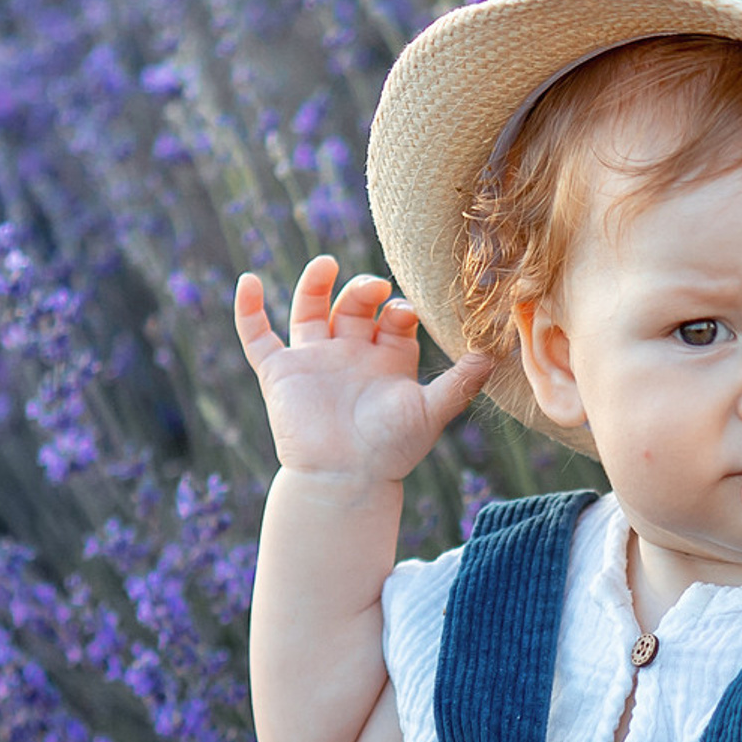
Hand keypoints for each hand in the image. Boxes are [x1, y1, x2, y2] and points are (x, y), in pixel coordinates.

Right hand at [233, 254, 490, 487]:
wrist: (346, 478)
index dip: (401, 308)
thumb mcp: (431, 411)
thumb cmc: (392, 449)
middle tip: (376, 289)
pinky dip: (248, 309)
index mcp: (388, 362)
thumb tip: (492, 355)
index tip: (406, 312)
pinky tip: (248, 280)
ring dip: (316, 283)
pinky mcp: (280, 373)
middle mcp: (351, 356)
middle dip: (365, 291)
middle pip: (357, 306)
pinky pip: (257, 335)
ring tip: (327, 263)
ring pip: (311, 309)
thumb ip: (460, 382)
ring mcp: (314, 361)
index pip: (395, 319)